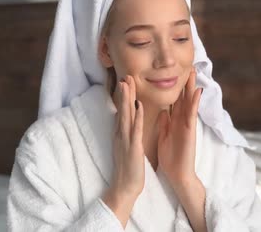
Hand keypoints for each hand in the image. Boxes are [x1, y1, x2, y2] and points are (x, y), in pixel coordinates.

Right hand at [106, 75, 144, 201]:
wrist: (125, 186)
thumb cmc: (128, 167)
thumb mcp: (126, 146)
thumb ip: (125, 133)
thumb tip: (125, 122)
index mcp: (121, 133)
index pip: (122, 111)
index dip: (124, 96)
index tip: (125, 81)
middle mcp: (121, 134)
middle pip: (122, 109)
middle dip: (124, 92)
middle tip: (125, 75)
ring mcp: (126, 140)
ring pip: (126, 115)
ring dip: (127, 99)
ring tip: (127, 83)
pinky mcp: (133, 147)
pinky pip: (135, 129)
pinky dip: (137, 117)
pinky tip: (139, 106)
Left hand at [157, 68, 202, 187]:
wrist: (178, 174)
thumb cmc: (171, 157)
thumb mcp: (165, 135)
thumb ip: (165, 122)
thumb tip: (164, 109)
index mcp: (174, 121)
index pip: (175, 100)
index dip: (175, 87)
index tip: (174, 73)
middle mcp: (181, 120)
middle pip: (183, 97)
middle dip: (185, 82)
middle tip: (187, 65)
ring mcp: (187, 124)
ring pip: (189, 102)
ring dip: (191, 87)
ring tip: (193, 72)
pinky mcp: (189, 130)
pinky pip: (192, 113)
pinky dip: (194, 102)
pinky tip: (196, 91)